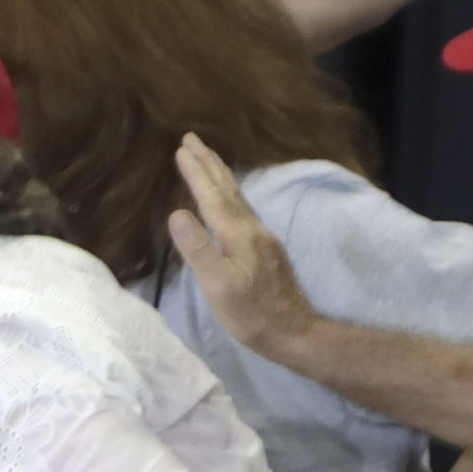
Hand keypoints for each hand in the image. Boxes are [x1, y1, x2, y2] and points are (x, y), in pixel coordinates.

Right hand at [162, 139, 320, 351]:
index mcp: (237, 234)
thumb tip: (177, 212)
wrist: (295, 333)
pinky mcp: (267, 249)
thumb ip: (198, 248)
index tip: (181, 148)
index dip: (195, 172)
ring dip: (221, 175)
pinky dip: (230, 194)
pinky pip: (243, 209)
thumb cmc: (251, 314)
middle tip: (192, 138)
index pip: (211, 195)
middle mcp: (252, 228)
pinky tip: (230, 200)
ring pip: (238, 197)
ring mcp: (262, 238)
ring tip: (209, 159)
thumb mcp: (217, 285)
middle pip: (227, 188)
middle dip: (209, 162)